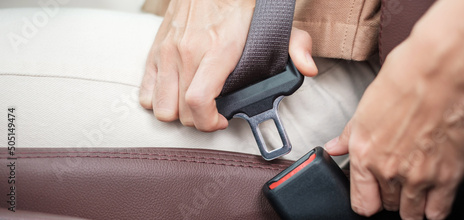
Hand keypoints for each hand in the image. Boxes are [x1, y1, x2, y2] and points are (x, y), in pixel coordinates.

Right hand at [139, 0, 317, 131]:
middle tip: (213, 111)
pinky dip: (158, 100)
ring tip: (194, 103)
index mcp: (217, 50)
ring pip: (160, 107)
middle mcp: (187, 52)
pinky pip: (146, 92)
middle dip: (198, 120)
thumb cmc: (241, 6)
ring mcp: (167, 52)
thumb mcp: (276, 25)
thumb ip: (297, 47)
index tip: (221, 120)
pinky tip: (177, 92)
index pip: (198, 101)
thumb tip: (308, 69)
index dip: (208, 122)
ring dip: (177, 113)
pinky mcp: (155, 50)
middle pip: (180, 112)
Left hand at [325, 0, 463, 218]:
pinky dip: (434, 209)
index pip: (360, 202)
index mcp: (363, 153)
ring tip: (416, 189)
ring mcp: (417, 176)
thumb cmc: (405, 78)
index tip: (372, 195)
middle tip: (397, 182)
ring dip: (412, 206)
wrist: (441, 69)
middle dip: (390, 196)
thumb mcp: (365, 106)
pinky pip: (437, 211)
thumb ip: (349, 134)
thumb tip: (334, 147)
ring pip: (411, 213)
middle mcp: (387, 170)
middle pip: (387, 205)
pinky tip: (433, 198)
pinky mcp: (447, 176)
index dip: (366, 200)